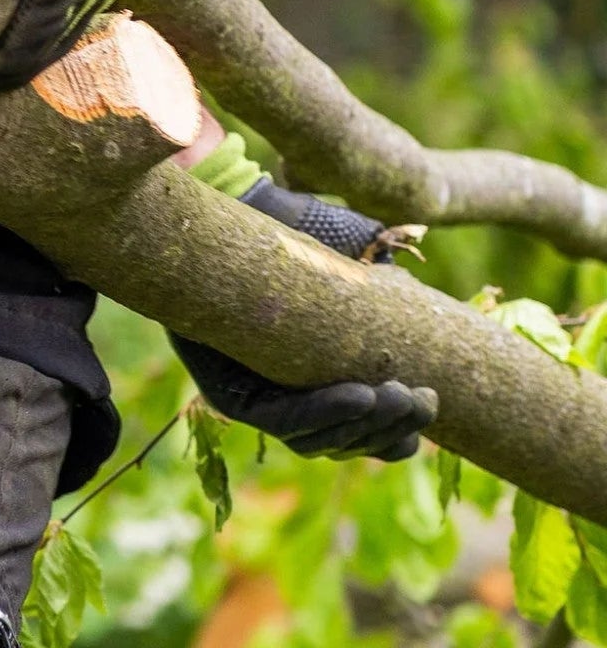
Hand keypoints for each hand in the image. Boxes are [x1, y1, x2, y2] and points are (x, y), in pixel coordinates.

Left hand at [172, 181, 437, 460]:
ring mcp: (248, 401)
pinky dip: (323, 410)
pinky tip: (360, 394)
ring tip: (394, 396)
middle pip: (339, 444)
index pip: (356, 437)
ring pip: (313, 440)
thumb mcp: (348, 272)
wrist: (231, 207)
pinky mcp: (222, 392)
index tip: (430, 406)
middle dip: (388, 429)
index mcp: (309, 388)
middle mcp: (278, 401)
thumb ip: (384, 299)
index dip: (393, 438)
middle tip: (423, 400)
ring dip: (363, 424)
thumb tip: (423, 307)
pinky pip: (278, 416)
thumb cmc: (293, 236)